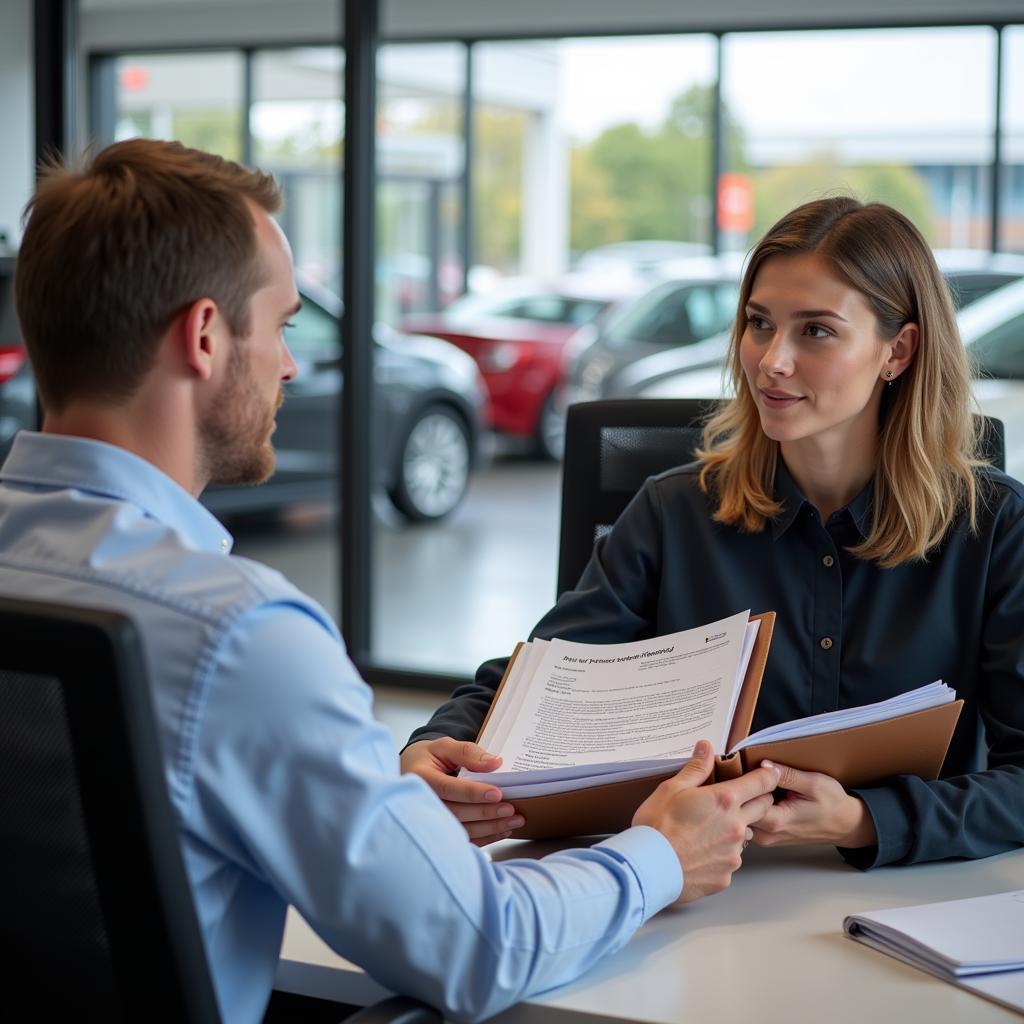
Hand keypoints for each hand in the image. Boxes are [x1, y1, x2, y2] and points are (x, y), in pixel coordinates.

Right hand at [400, 738, 524, 845]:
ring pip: (460, 830)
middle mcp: (420, 803)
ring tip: (513, 820)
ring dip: (489, 828)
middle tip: (511, 809)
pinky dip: (484, 838)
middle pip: (456, 813)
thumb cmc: (427, 758)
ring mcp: (427, 822)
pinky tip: (501, 830)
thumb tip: (495, 762)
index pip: (448, 788)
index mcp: (419, 778)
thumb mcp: (443, 746)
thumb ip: (467, 752)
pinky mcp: (437, 833)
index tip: (497, 794)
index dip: (473, 793)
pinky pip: (462, 840)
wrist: (409, 772)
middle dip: (485, 812)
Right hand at [633, 740, 779, 902]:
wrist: (647, 869)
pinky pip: (730, 860)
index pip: (761, 783)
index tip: (771, 773)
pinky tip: (699, 853)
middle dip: (758, 800)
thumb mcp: (671, 789)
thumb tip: (706, 747)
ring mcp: (733, 854)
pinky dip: (720, 855)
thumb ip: (695, 769)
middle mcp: (735, 827)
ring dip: (736, 829)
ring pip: (745, 836)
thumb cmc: (656, 827)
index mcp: (724, 801)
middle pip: (763, 808)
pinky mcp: (726, 876)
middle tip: (739, 798)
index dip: (769, 776)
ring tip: (709, 830)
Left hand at [749, 761, 876, 848]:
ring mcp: (766, 838)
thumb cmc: (833, 805)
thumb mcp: (814, 784)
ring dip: (743, 800)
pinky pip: (749, 820)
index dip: (742, 785)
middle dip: (738, 793)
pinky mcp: (767, 836)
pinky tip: (759, 795)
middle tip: (745, 774)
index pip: (743, 803)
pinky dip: (750, 807)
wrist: (844, 825)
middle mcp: (767, 834)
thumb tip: (764, 765)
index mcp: (777, 821)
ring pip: (741, 817)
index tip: (744, 770)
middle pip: (737, 812)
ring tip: (754, 784)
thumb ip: (787, 775)